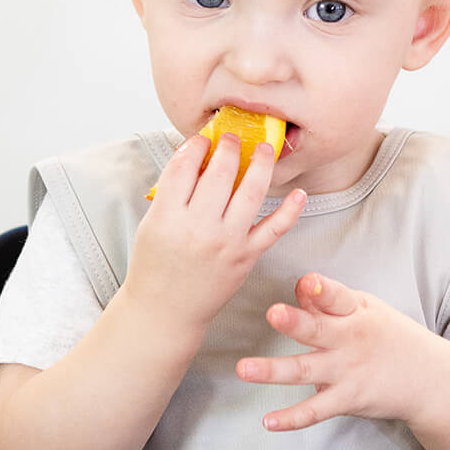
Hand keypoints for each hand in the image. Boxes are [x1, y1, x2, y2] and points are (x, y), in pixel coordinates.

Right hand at [124, 133, 306, 336]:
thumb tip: (195, 156)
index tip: (202, 139)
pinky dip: (290, 210)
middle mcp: (199, 227)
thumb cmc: (154, 265)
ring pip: (250, 191)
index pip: (184, 167)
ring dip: (261, 164)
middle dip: (229, 147)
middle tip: (232, 137)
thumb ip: (171, 193)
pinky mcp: (246, 257)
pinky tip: (298, 193)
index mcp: (167, 216)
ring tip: (264, 148)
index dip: (196, 146)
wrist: (166, 311)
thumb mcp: (151, 224)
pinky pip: (274, 228)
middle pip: (220, 173)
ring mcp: (226, 242)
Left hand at [235, 272, 439, 430]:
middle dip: (295, 322)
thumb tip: (298, 286)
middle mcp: (350, 340)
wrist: (429, 379)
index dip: (321, 290)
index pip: (337, 297)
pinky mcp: (348, 399)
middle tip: (273, 313)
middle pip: (318, 330)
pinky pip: (316, 411)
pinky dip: (292, 418)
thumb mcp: (366, 310)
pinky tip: (268, 421)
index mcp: (355, 311)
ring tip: (244, 369)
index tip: (305, 282)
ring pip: (306, 370)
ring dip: (274, 370)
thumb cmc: (388, 336)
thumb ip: (329, 301)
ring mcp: (348, 371)